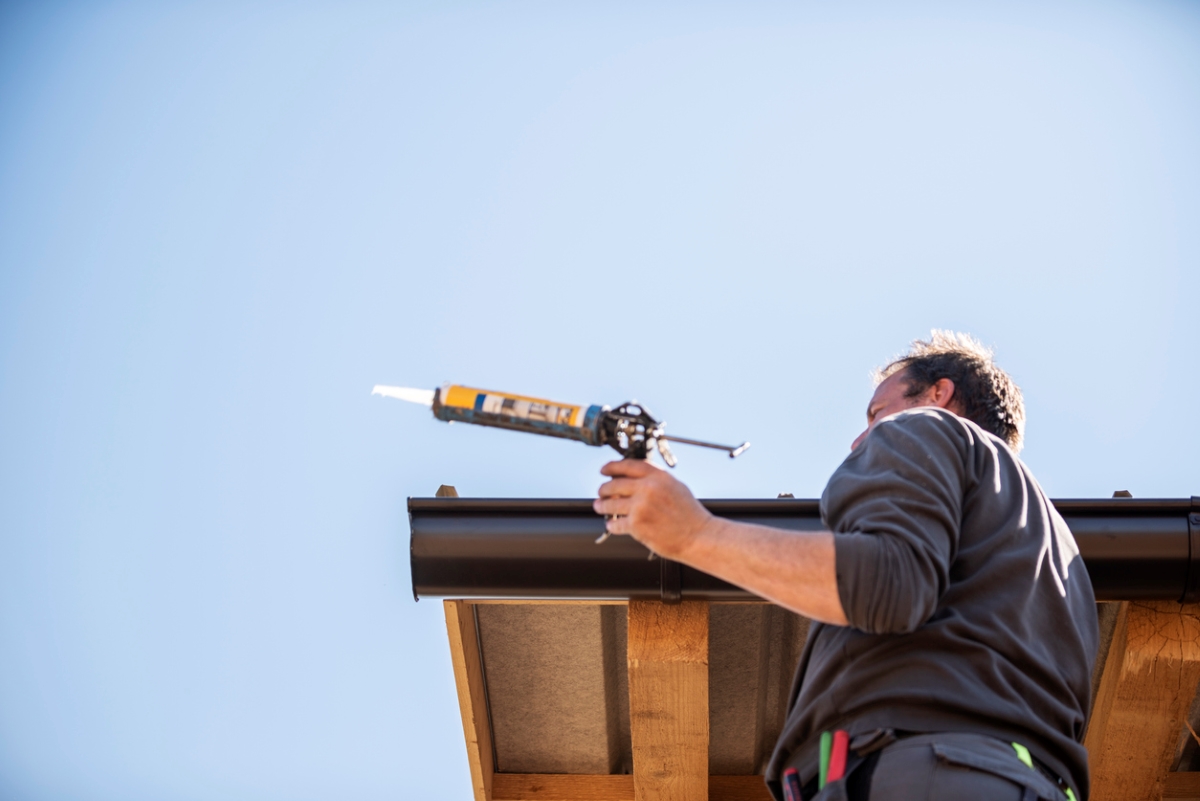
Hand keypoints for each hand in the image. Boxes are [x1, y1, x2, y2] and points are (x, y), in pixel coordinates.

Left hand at [592, 459, 714, 559]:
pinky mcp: (636, 525)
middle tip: (601, 492)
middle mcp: (648, 488)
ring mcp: (640, 507)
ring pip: (610, 503)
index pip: (627, 465)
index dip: (612, 466)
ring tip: (600, 506)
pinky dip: (612, 524)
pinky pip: (615, 523)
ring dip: (602, 505)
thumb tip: (633, 478)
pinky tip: (612, 524)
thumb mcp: (675, 487)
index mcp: (658, 476)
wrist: (698, 536)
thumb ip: (655, 480)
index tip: (604, 470)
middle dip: (604, 489)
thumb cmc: (690, 514)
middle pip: (614, 484)